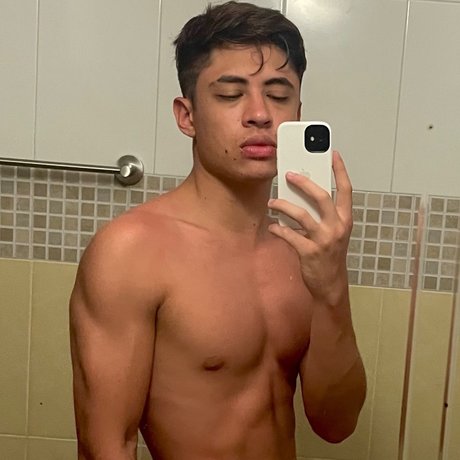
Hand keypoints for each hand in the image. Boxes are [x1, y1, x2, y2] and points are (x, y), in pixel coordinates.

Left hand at [268, 151, 351, 304]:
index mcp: (345, 220)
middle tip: (289, 175)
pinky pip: (289, 235)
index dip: (340, 170)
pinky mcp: (309, 252)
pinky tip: (273, 226)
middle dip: (305, 183)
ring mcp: (323, 240)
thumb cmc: (330, 255)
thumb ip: (323, 215)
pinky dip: (278, 229)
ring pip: (301, 215)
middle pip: (322, 197)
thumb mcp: (333, 233)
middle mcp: (337, 227)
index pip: (346, 190)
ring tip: (272, 202)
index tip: (333, 154)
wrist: (331, 284)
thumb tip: (302, 195)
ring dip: (283, 206)